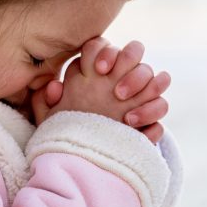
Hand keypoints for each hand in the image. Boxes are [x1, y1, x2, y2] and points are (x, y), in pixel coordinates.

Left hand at [33, 38, 169, 142]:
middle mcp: (120, 78)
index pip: (104, 46)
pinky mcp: (151, 119)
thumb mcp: (51, 119)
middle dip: (129, 61)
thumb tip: (54, 87)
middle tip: (115, 89)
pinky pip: (161, 104)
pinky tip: (130, 123)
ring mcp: (140, 96)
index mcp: (96, 71)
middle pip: (135, 50)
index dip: (104, 51)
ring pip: (155, 74)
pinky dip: (150, 111)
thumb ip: (45, 102)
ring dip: (142, 83)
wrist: (87, 160)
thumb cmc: (69, 132)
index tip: (97, 68)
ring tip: (123, 104)